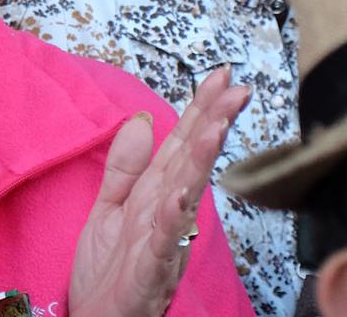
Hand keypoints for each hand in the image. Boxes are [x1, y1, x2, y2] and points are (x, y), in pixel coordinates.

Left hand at [70, 69, 248, 316]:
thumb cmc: (109, 271)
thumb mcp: (110, 207)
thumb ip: (125, 165)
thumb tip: (143, 119)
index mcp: (156, 194)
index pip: (183, 143)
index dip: (202, 108)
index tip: (222, 75)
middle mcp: (168, 213)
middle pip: (193, 161)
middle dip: (214, 123)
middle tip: (236, 89)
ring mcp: (164, 242)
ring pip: (186, 196)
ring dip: (201, 162)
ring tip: (214, 127)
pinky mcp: (150, 272)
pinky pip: (164, 243)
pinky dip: (172, 218)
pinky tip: (180, 195)